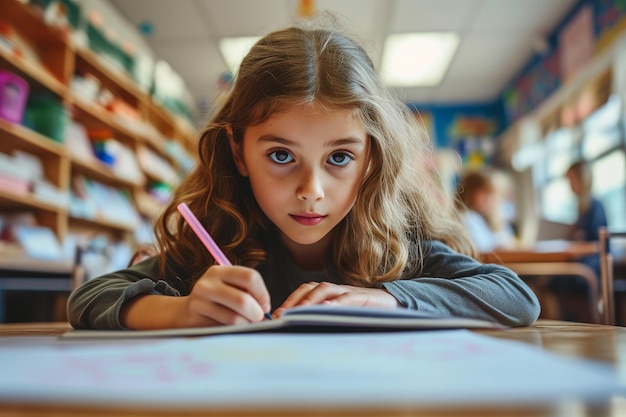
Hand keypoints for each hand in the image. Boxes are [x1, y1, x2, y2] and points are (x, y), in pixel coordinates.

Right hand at [174, 265, 270, 327]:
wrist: (185, 314)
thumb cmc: (216, 302)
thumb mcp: (230, 290)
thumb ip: (248, 293)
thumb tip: (269, 309)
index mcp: (221, 271)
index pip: (250, 277)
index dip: (263, 294)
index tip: (265, 306)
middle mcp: (209, 282)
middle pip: (243, 300)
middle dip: (257, 313)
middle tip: (258, 319)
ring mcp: (200, 298)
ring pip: (234, 317)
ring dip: (246, 325)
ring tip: (245, 325)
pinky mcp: (195, 315)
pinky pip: (223, 327)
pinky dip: (233, 331)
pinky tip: (231, 328)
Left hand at [274, 281, 398, 316]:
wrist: (393, 304)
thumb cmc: (363, 313)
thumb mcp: (341, 316)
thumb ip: (324, 320)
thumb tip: (301, 332)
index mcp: (328, 293)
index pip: (304, 291)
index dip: (290, 300)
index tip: (276, 314)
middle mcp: (336, 289)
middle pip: (310, 288)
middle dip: (294, 300)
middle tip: (282, 315)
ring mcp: (348, 291)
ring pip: (325, 290)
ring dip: (309, 300)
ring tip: (297, 312)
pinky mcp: (363, 297)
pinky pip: (346, 298)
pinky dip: (335, 303)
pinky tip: (325, 309)